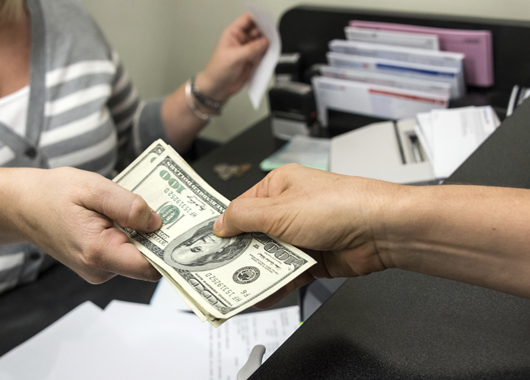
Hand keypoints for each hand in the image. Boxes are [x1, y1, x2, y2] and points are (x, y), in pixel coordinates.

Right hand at [1, 167, 161, 283]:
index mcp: (99, 252)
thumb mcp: (93, 188)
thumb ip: (127, 206)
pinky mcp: (99, 264)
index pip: (150, 267)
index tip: (188, 235)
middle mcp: (99, 269)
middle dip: (162, 239)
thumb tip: (157, 223)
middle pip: (148, 262)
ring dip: (146, 236)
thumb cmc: (53, 194)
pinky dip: (133, 236)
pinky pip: (126, 253)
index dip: (172, 253)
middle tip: (174, 213)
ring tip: (145, 210)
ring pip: (138, 257)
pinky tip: (128, 217)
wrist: (24, 205)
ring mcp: (98, 269)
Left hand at [197, 12, 268, 101]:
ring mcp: (247, 51)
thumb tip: (265, 41)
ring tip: (273, 46)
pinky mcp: (252, 61)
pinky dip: (267, 54)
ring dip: (268, 43)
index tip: (267, 22)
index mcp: (233, 34)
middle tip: (273, 35)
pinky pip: (263, 54)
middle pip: (257, 30)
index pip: (248, 20)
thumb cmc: (217, 71)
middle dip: (265, 31)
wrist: (217, 88)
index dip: (257, 18)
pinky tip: (270, 55)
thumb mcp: (234, 57)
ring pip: (261, 42)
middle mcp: (241, 40)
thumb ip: (251, 49)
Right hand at [214, 164, 399, 307]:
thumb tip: (220, 224)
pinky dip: (275, 285)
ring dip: (256, 272)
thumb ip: (244, 217)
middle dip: (239, 253)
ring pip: (270, 257)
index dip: (225, 227)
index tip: (206, 245)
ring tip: (235, 288)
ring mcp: (302, 235)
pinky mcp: (314, 259)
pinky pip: (287, 274)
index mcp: (279, 187)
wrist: (380, 230)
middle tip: (216, 272)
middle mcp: (290, 210)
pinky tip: (260, 295)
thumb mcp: (278, 209)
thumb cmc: (338, 205)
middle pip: (254, 235)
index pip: (242, 208)